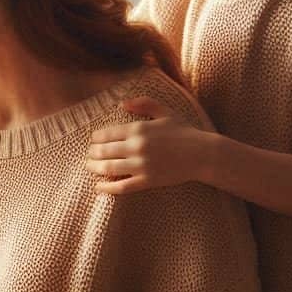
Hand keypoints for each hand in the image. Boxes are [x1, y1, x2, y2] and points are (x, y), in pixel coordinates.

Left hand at [87, 96, 208, 193]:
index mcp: (139, 129)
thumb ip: (144, 104)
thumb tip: (122, 104)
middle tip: (88, 154)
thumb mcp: (165, 112)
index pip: (107, 134)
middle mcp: (137, 147)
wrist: (202, 154)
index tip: (93, 140)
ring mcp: (141, 165)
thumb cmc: (184, 132)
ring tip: (89, 167)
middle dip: (92, 153)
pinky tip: (98, 187)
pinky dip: (107, 187)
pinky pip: (121, 186)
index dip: (96, 138)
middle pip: (104, 151)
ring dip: (94, 167)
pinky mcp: (147, 181)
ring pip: (108, 167)